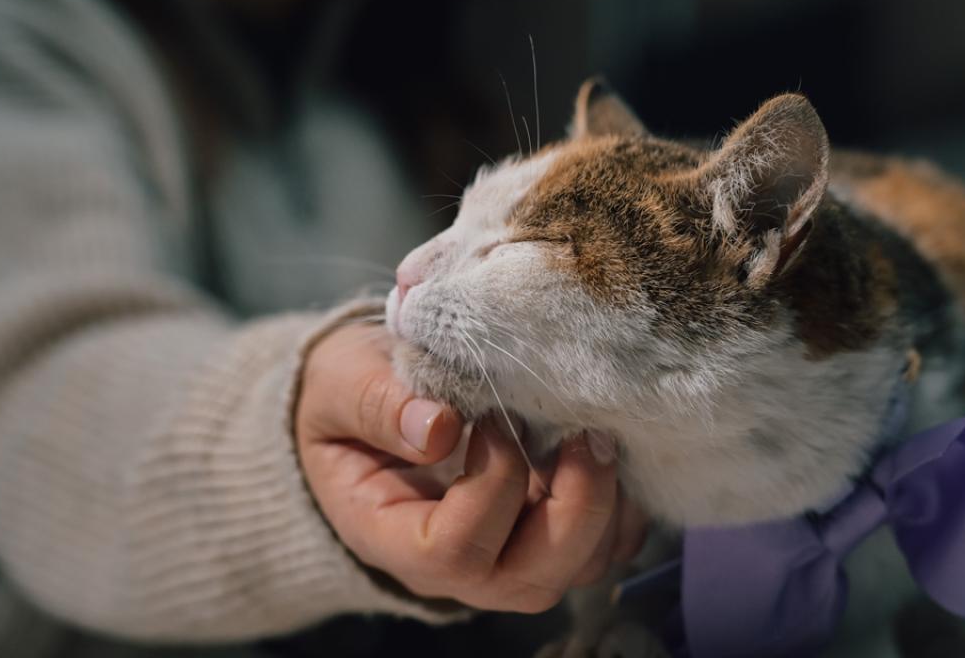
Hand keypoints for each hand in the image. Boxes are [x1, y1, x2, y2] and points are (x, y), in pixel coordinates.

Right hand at [295, 322, 646, 612]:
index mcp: (391, 535)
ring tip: (597, 434)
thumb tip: (440, 427)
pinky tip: (607, 449)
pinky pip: (603, 546)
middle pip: (529, 580)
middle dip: (575, 508)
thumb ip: (378, 404)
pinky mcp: (544, 534)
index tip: (496, 418)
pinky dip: (622, 506)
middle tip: (583, 432)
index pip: (452, 551)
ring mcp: (506, 555)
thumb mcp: (342, 383)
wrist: (367, 401)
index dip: (491, 488)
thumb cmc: (349, 394)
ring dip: (606, 507)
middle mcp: (454, 565)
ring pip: (577, 570)